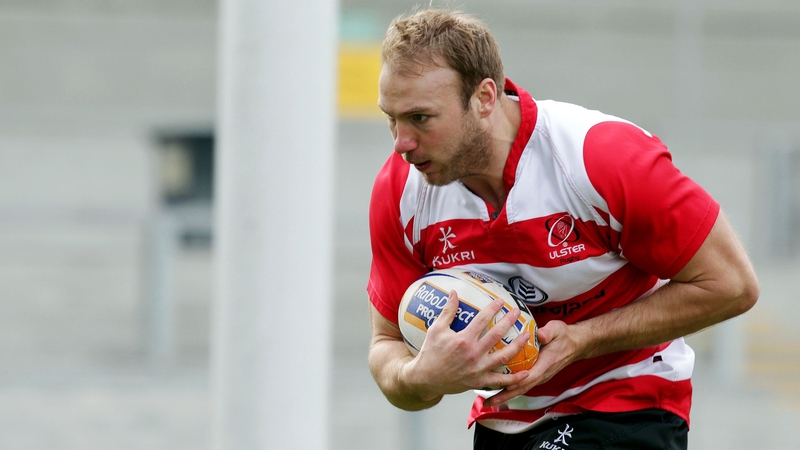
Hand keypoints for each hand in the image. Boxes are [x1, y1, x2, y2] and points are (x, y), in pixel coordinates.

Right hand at [404, 290, 531, 399]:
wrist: (425, 379)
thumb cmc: (430, 353)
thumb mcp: (436, 329)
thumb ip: (448, 311)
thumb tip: (454, 292)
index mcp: (463, 339)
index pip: (482, 319)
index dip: (493, 308)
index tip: (501, 301)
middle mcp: (473, 353)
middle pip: (497, 334)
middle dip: (509, 321)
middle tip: (518, 312)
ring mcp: (478, 369)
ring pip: (504, 356)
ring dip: (518, 346)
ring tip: (527, 336)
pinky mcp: (479, 382)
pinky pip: (500, 380)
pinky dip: (514, 378)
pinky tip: (526, 372)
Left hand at [484, 320, 582, 406]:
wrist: (575, 344)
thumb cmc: (564, 336)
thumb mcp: (557, 330)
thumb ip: (549, 332)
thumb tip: (540, 334)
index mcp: (545, 364)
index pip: (529, 376)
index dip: (516, 383)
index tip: (502, 387)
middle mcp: (541, 374)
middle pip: (521, 388)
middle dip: (504, 396)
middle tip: (488, 402)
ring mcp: (539, 376)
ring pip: (521, 388)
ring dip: (505, 395)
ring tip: (489, 401)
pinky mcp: (536, 374)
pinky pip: (522, 384)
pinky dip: (510, 388)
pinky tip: (498, 387)